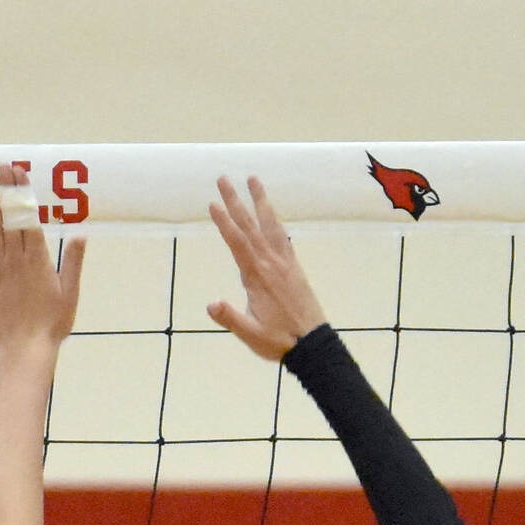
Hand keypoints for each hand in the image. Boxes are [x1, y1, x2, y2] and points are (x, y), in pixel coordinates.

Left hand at [0, 169, 83, 354]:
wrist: (25, 348)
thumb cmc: (53, 323)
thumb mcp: (70, 292)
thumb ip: (73, 261)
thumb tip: (79, 233)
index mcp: (39, 260)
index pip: (29, 219)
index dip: (23, 194)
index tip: (20, 173)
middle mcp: (16, 261)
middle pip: (9, 219)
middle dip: (5, 191)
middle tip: (0, 167)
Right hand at [208, 175, 326, 359]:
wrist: (313, 344)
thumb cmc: (278, 340)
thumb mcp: (250, 334)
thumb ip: (230, 318)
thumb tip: (210, 304)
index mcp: (258, 277)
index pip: (237, 244)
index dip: (224, 223)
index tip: (213, 203)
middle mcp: (272, 264)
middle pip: (250, 227)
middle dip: (236, 202)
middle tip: (223, 179)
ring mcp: (285, 263)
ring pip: (270, 226)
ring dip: (260, 202)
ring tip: (253, 180)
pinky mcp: (294, 268)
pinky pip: (282, 237)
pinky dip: (274, 221)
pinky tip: (270, 214)